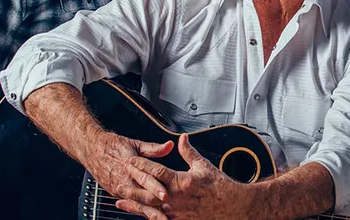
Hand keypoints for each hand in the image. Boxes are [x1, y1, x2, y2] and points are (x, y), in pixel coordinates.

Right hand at [84, 131, 174, 219]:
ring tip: (160, 215)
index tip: (166, 194)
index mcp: (130, 166)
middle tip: (167, 208)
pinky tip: (149, 211)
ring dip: (147, 208)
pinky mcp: (114, 192)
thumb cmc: (112, 145)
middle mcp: (124, 179)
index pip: (145, 179)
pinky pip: (129, 201)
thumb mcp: (135, 144)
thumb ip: (153, 148)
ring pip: (135, 202)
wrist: (91, 149)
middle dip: (154, 203)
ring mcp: (118, 188)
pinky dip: (138, 207)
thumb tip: (169, 146)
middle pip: (141, 195)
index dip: (156, 188)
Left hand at [116, 133, 251, 219]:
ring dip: (134, 205)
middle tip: (118, 182)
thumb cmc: (219, 188)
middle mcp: (176, 198)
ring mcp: (176, 212)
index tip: (130, 160)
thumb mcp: (203, 166)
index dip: (141, 165)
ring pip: (149, 208)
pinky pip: (158, 219)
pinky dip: (147, 216)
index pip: (156, 171)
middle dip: (131, 186)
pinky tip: (139, 214)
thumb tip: (181, 139)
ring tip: (120, 202)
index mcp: (181, 182)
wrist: (231, 207)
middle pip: (147, 192)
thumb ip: (189, 152)